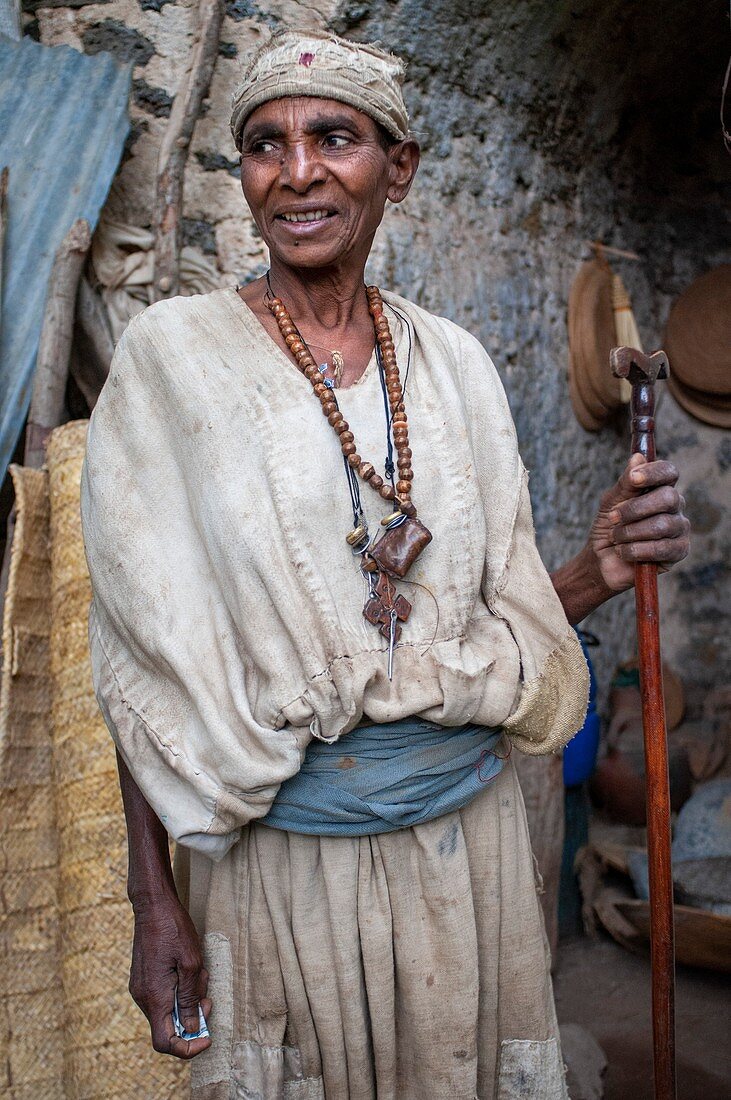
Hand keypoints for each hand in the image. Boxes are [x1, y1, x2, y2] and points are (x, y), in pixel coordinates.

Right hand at [129, 890, 211, 1058]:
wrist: (152, 905)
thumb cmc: (173, 930)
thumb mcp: (191, 963)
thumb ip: (190, 999)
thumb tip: (192, 1028)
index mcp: (155, 997)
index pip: (165, 1043)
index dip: (187, 1048)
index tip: (207, 1038)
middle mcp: (143, 998)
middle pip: (168, 1028)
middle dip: (193, 1018)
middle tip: (208, 996)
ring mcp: (141, 989)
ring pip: (167, 1011)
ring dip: (188, 1001)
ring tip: (200, 975)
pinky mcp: (143, 980)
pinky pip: (163, 998)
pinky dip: (179, 992)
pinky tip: (188, 970)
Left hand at [588, 453, 689, 592]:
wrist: (601, 560)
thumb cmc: (609, 527)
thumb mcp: (611, 502)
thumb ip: (625, 483)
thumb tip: (637, 457)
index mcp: (660, 488)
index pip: (669, 472)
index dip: (654, 473)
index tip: (633, 478)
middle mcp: (674, 506)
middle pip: (668, 497)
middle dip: (636, 508)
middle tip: (613, 517)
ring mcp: (679, 528)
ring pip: (663, 524)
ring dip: (631, 532)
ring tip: (616, 538)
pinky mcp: (679, 551)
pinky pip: (662, 548)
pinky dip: (636, 550)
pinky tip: (624, 552)